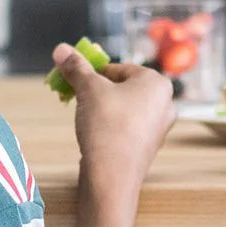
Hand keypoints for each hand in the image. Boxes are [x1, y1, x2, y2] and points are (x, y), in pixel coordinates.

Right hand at [52, 43, 174, 187]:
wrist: (112, 178)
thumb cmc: (107, 125)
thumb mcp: (88, 89)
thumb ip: (76, 67)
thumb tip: (61, 48)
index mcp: (158, 83)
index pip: (120, 69)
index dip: (94, 74)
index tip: (76, 82)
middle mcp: (164, 104)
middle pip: (123, 89)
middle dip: (98, 93)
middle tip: (78, 100)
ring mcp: (158, 129)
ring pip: (124, 110)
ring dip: (102, 111)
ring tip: (85, 120)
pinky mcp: (147, 149)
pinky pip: (126, 130)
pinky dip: (110, 130)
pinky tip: (95, 138)